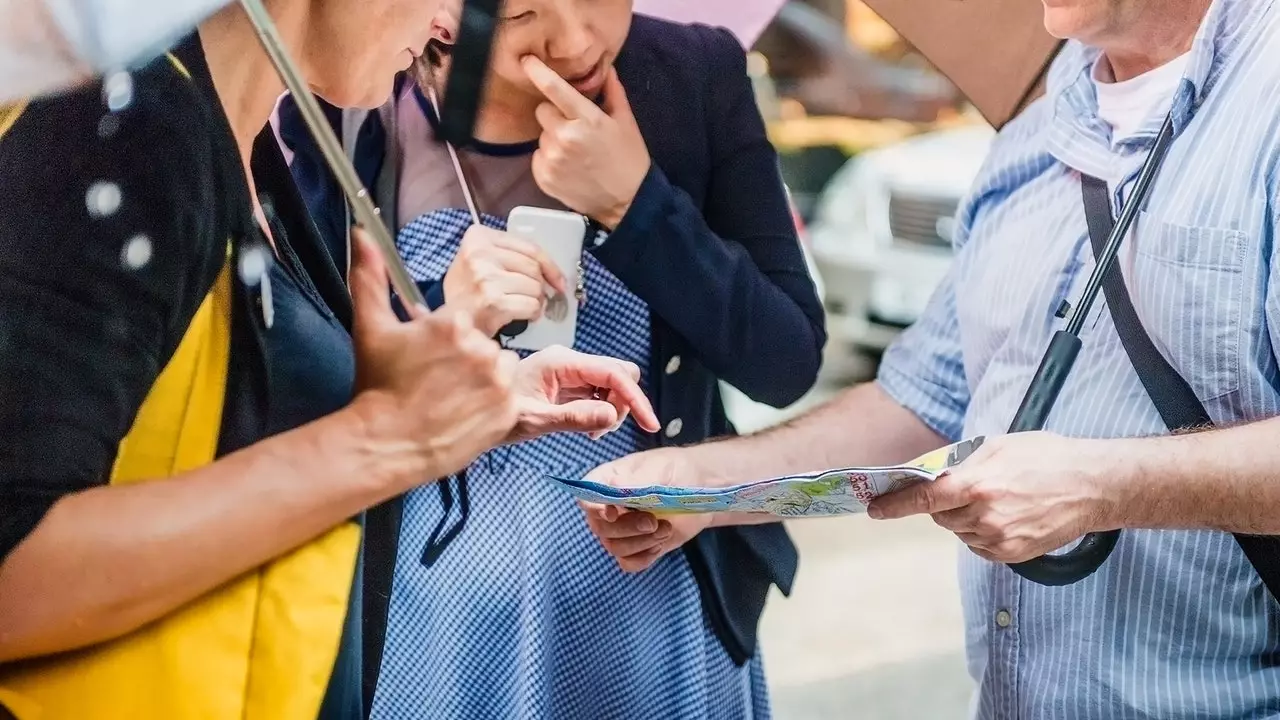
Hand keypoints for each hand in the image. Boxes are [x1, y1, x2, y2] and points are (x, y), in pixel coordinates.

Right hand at [348, 228, 519, 480]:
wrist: (386, 443)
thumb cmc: (378, 387)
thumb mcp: (372, 328)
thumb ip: (371, 278)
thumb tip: (361, 234)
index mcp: (453, 323)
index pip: (478, 311)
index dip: (460, 333)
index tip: (444, 351)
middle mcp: (481, 348)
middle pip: (490, 341)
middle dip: (471, 357)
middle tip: (441, 379)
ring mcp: (497, 381)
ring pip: (503, 367)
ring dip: (486, 379)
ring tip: (454, 397)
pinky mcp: (507, 411)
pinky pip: (511, 396)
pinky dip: (494, 404)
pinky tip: (466, 412)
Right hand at [442, 224, 567, 335]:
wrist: (449, 322)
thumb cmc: (469, 292)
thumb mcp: (482, 261)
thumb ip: (512, 256)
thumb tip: (554, 273)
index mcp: (478, 237)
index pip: (529, 246)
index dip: (550, 265)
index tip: (559, 279)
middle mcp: (479, 254)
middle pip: (534, 267)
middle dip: (541, 285)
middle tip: (536, 296)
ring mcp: (485, 277)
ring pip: (535, 287)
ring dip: (536, 300)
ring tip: (522, 305)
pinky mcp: (492, 301)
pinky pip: (531, 305)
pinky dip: (533, 313)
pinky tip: (522, 315)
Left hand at [508, 345, 660, 442]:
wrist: (474, 411)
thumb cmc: (498, 415)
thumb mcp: (535, 421)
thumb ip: (574, 418)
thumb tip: (611, 416)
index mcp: (561, 362)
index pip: (612, 373)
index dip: (635, 398)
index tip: (649, 424)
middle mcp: (569, 360)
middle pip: (618, 373)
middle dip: (622, 402)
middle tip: (602, 429)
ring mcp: (569, 370)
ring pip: (611, 383)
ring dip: (611, 408)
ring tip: (591, 430)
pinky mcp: (568, 381)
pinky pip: (598, 391)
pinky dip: (601, 409)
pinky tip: (587, 425)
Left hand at [522, 56, 650, 228]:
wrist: (626, 202)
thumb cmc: (629, 160)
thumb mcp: (626, 123)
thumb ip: (613, 93)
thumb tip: (606, 69)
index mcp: (588, 120)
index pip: (555, 89)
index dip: (539, 72)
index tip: (527, 61)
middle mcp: (566, 138)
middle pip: (543, 111)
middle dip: (556, 115)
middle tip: (576, 129)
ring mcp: (553, 159)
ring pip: (541, 135)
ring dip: (554, 139)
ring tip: (575, 153)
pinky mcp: (544, 177)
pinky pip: (537, 156)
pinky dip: (549, 159)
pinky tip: (569, 167)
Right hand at [581, 448, 716, 571]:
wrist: (703, 489)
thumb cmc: (679, 471)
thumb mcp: (660, 469)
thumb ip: (635, 480)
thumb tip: (611, 487)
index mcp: (608, 480)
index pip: (586, 497)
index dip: (594, 508)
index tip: (614, 514)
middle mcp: (609, 506)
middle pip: (601, 528)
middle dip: (628, 529)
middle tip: (654, 522)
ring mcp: (621, 529)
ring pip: (615, 547)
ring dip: (642, 542)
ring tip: (666, 528)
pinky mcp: (637, 547)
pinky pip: (628, 562)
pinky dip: (644, 557)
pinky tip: (659, 543)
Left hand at [866, 432, 1124, 562]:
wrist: (1092, 486)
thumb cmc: (1045, 457)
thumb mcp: (997, 446)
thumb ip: (958, 462)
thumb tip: (925, 473)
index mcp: (978, 484)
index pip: (924, 498)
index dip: (895, 505)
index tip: (874, 510)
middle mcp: (985, 515)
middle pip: (939, 516)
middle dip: (942, 503)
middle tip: (966, 486)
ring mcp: (999, 539)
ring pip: (958, 531)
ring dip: (963, 517)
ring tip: (996, 497)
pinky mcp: (1012, 554)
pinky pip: (978, 545)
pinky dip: (980, 532)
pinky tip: (1005, 515)